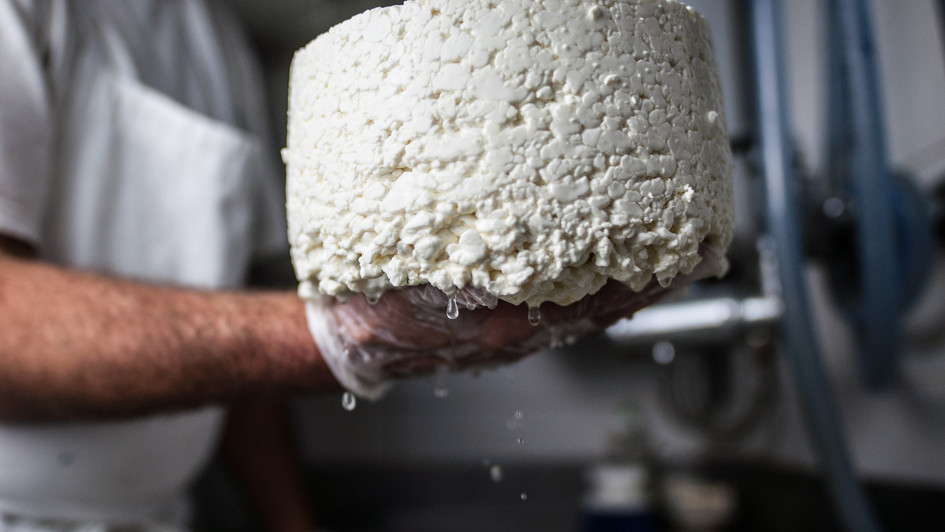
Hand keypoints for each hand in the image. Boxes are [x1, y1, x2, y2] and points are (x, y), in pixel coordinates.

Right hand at [306, 243, 725, 398]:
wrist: (351, 342)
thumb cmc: (376, 308)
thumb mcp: (421, 275)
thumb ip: (476, 262)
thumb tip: (535, 236)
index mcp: (508, 322)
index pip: (597, 301)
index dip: (647, 279)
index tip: (687, 257)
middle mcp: (520, 331)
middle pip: (604, 306)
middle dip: (651, 279)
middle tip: (697, 252)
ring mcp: (514, 332)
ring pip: (586, 309)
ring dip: (629, 284)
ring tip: (667, 257)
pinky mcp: (501, 326)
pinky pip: (561, 309)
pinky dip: (594, 290)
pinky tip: (604, 270)